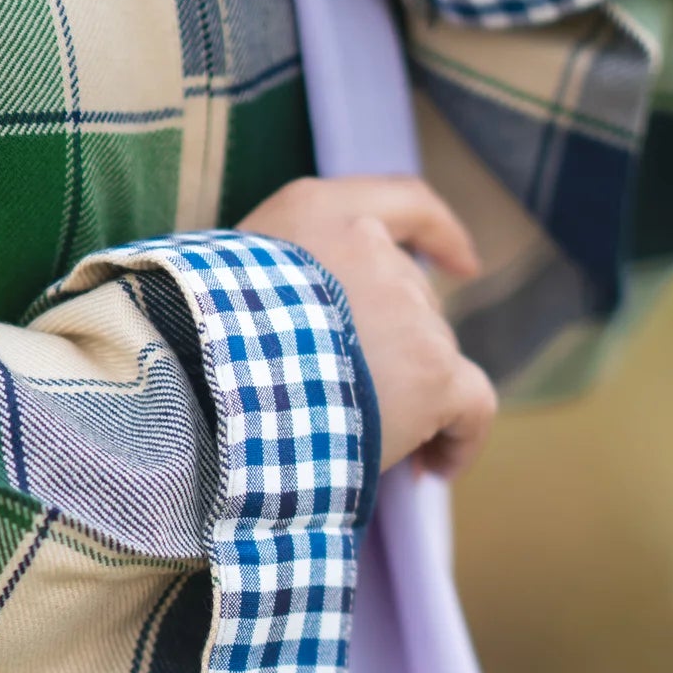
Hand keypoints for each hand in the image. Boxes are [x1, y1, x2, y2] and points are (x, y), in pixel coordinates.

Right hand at [238, 174, 495, 479]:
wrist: (208, 400)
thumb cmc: (199, 355)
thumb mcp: (220, 283)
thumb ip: (274, 277)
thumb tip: (310, 329)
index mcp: (317, 212)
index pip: (407, 202)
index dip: (440, 235)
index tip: (461, 265)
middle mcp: (371, 246)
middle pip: (416, 300)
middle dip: (398, 350)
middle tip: (355, 402)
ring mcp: (408, 308)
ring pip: (435, 354)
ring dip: (412, 397)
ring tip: (367, 443)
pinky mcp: (434, 370)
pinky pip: (473, 405)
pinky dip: (460, 439)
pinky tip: (435, 470)